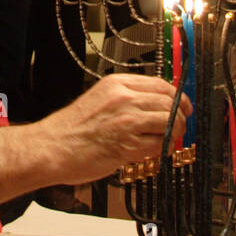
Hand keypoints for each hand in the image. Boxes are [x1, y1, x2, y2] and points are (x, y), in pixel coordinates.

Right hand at [41, 74, 189, 184]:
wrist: (52, 147)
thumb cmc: (72, 128)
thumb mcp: (100, 99)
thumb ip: (126, 98)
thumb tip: (156, 105)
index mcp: (117, 84)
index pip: (161, 84)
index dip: (177, 97)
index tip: (183, 106)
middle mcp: (124, 98)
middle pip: (169, 102)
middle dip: (180, 116)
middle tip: (181, 126)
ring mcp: (127, 120)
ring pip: (169, 121)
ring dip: (175, 133)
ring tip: (169, 140)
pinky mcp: (128, 144)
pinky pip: (159, 144)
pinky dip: (163, 149)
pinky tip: (157, 151)